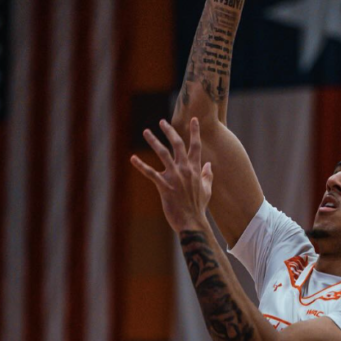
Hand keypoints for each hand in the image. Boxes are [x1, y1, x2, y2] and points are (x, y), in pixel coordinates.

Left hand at [130, 118, 212, 232]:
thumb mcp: (207, 189)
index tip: (193, 119)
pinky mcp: (164, 186)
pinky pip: (150, 173)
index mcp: (195, 169)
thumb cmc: (198, 207)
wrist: (192, 221)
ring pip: (163, 154)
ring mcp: (174, 177)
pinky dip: (141, 165)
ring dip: (153, 141)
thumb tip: (208, 165)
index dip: (194, 132)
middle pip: (177, 144)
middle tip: (162, 121)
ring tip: (146, 131)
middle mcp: (185, 170)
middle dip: (170, 131)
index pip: (195, 146)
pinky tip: (132, 158)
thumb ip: (207, 175)